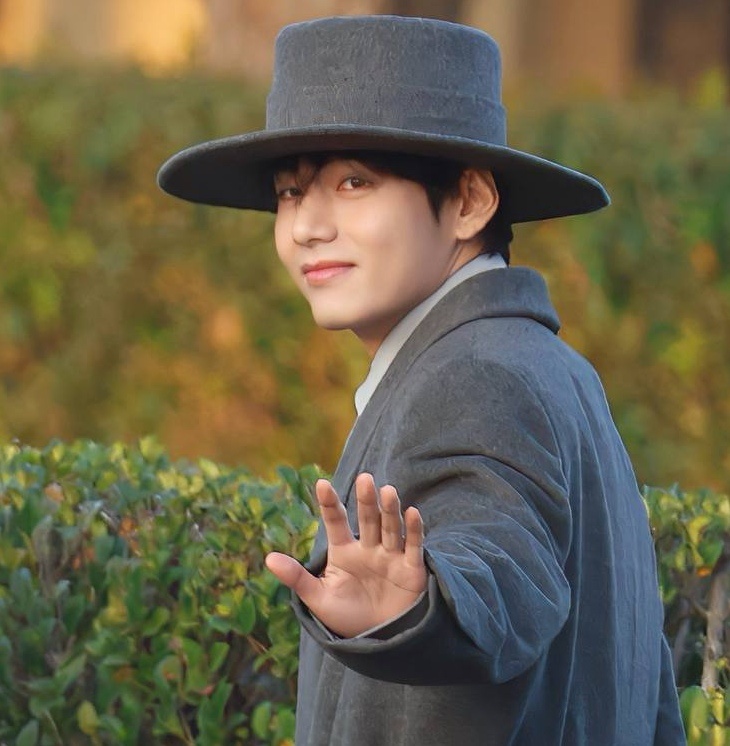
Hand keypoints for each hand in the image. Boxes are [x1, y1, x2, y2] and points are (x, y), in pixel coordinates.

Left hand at [265, 473, 426, 637]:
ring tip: (387, 491)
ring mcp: (390, 556)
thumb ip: (297, 577)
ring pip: (389, 527)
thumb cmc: (347, 617)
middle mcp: (367, 547)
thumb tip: (268, 558)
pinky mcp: (411, 568)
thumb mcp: (319, 598)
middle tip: (364, 479)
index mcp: (343, 551)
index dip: (329, 503)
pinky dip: (413, 530)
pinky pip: (413, 546)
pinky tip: (412, 513)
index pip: (335, 522)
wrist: (379, 642)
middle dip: (366, 500)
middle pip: (366, 519)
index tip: (321, 484)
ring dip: (389, 510)